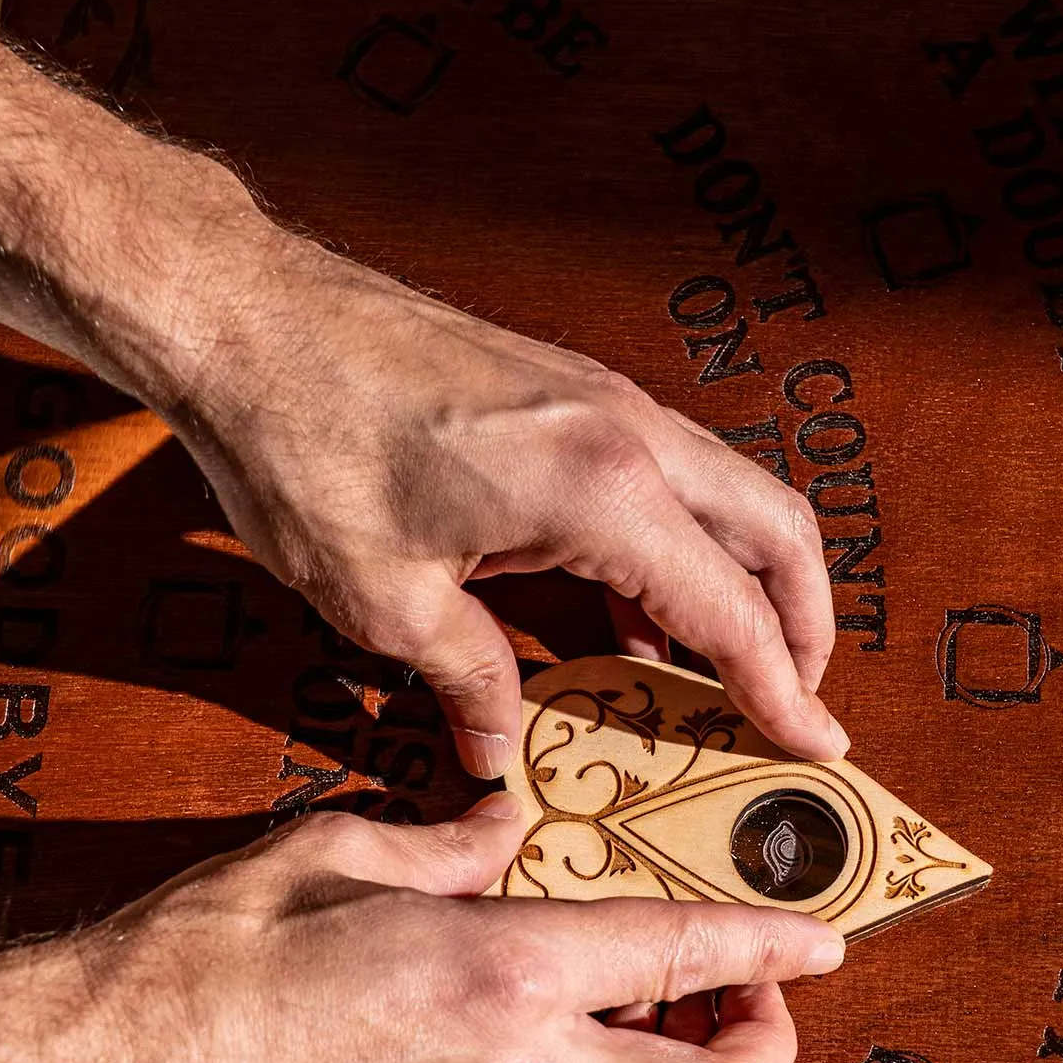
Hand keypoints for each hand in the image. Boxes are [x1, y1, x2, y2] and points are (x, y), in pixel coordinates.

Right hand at [0, 796, 844, 1062]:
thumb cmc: (190, 969)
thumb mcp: (326, 852)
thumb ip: (443, 839)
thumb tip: (504, 828)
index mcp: (497, 978)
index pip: (687, 963)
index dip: (776, 947)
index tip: (826, 937)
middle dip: (764, 1051)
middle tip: (754, 995)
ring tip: (670, 1035)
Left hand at [139, 227, 847, 778]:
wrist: (246, 314)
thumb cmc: (304, 444)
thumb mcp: (384, 601)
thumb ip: (471, 680)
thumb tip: (504, 748)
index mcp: (602, 490)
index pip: (733, 611)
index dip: (782, 690)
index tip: (816, 744)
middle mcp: (628, 433)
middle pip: (777, 531)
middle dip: (805, 625)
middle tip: (788, 702)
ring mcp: (604, 399)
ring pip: (732, 493)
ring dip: (746, 579)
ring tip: (714, 671)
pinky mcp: (569, 389)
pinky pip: (669, 474)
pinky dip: (683, 544)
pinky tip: (630, 611)